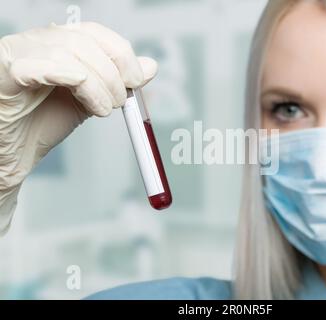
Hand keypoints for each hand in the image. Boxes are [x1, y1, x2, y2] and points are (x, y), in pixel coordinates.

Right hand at [0, 22, 157, 233]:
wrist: (13, 154)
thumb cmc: (43, 123)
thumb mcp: (91, 100)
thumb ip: (118, 82)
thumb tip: (150, 67)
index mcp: (58, 44)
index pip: (95, 33)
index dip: (121, 54)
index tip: (137, 80)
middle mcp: (37, 42)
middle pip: (85, 40)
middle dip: (113, 72)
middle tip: (121, 102)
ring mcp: (18, 55)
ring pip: (67, 53)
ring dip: (97, 84)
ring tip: (103, 109)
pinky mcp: (4, 74)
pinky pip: (38, 65)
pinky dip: (71, 79)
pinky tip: (86, 97)